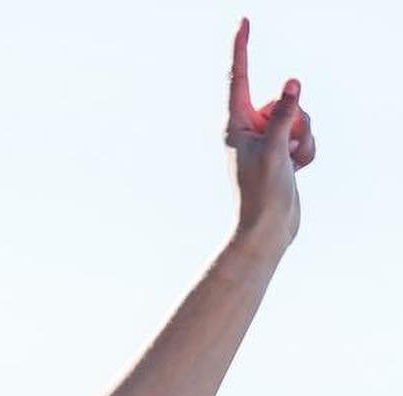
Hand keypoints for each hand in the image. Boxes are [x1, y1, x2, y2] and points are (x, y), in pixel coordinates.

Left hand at [225, 17, 315, 250]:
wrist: (266, 231)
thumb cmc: (260, 194)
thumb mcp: (274, 148)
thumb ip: (283, 113)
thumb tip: (290, 82)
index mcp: (233, 125)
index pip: (236, 77)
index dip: (240, 48)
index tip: (243, 21)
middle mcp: (246, 129)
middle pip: (282, 100)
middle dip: (295, 118)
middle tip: (285, 146)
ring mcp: (265, 141)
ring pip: (299, 118)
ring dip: (303, 137)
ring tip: (290, 163)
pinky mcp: (280, 153)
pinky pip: (304, 137)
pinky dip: (306, 152)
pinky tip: (295, 171)